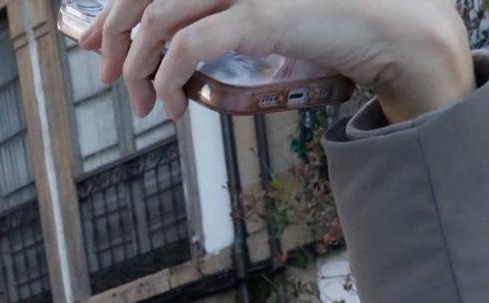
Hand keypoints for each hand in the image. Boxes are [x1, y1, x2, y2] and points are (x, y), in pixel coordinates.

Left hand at [86, 0, 473, 123]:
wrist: (395, 23)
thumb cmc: (331, 17)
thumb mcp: (264, 7)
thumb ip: (218, 11)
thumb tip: (165, 40)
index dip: (113, 9)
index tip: (93, 44)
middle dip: (113, 36)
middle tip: (112, 77)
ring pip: (157, 19)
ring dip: (138, 69)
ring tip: (146, 104)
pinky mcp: (262, 15)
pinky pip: (188, 47)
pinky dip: (168, 81)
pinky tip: (173, 106)